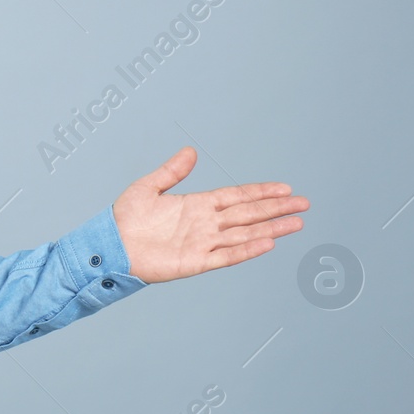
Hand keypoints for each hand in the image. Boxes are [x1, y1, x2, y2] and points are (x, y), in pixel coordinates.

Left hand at [111, 147, 308, 283]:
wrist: (109, 245)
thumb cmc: (124, 218)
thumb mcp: (148, 187)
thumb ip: (172, 172)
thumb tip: (190, 151)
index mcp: (196, 205)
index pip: (236, 196)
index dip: (260, 192)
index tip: (285, 188)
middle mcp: (205, 224)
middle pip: (248, 214)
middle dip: (275, 208)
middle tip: (304, 203)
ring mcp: (203, 243)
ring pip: (244, 234)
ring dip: (271, 228)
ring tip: (296, 223)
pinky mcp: (195, 262)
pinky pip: (226, 255)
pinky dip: (247, 250)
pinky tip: (268, 242)